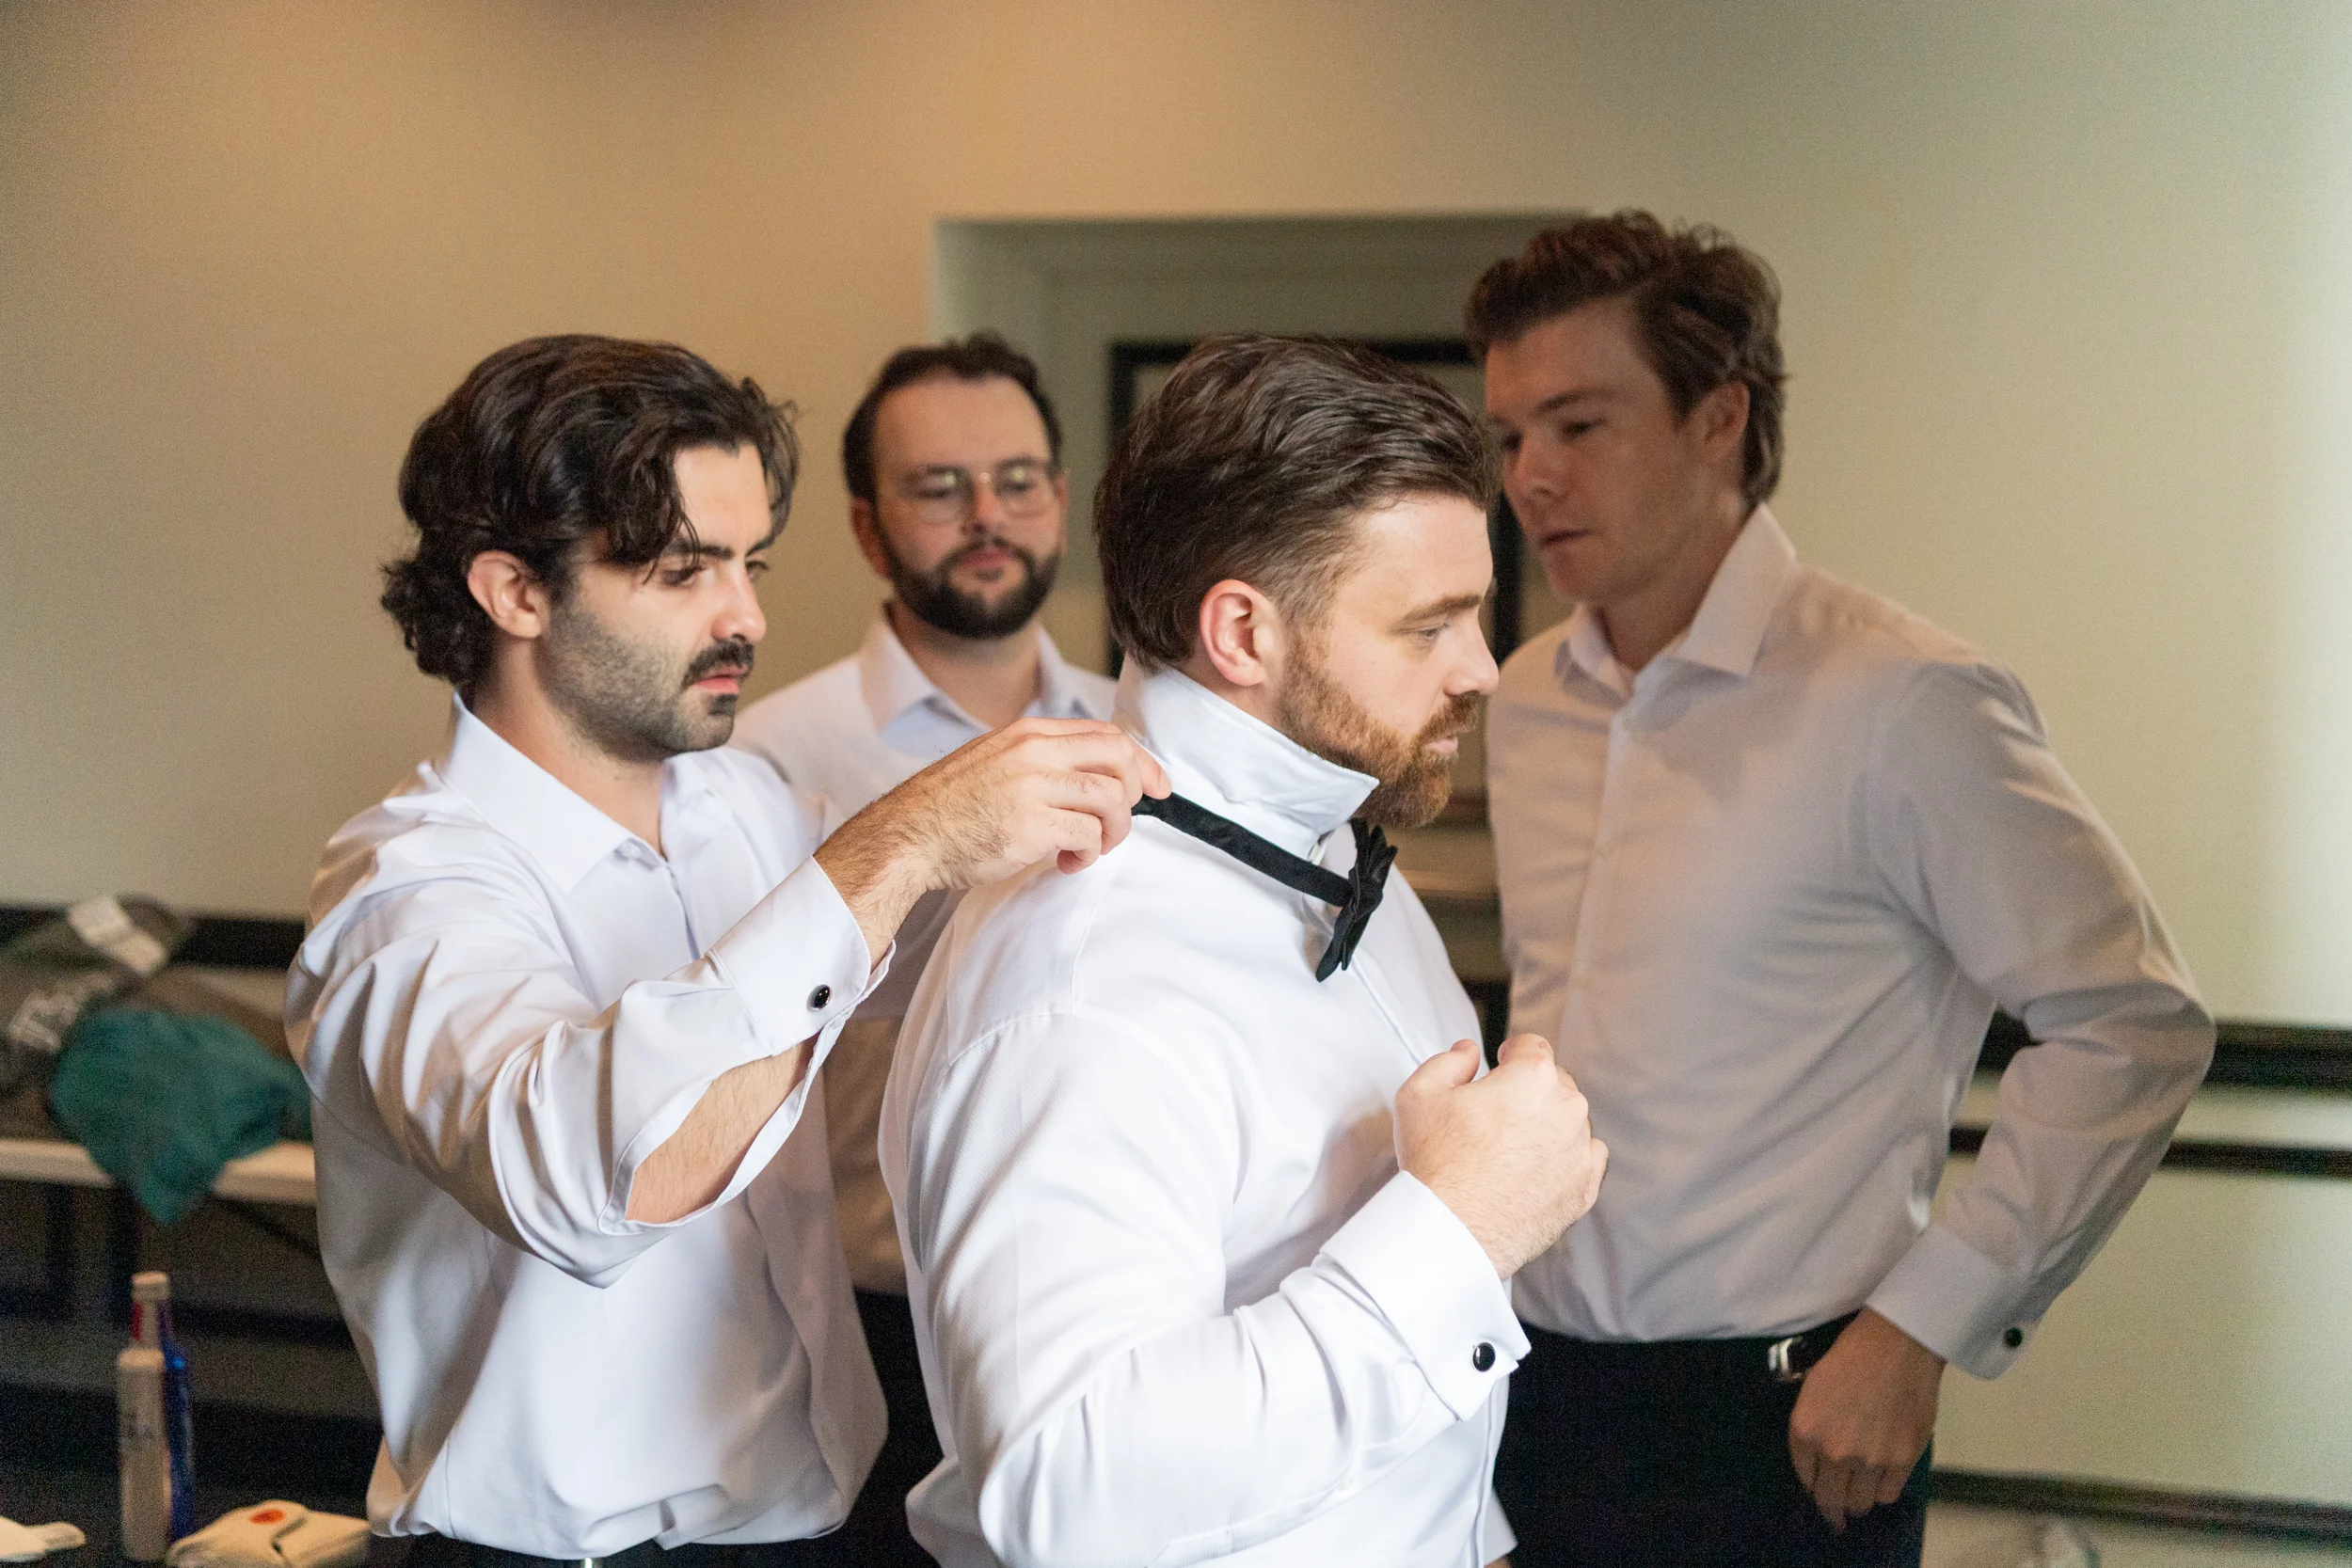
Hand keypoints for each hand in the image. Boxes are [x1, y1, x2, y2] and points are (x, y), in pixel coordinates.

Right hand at [816, 718, 1169, 961]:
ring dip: (1114, 831)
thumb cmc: (952, 806)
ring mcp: (1033, 788)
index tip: (1157, 785)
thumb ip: (1043, 759)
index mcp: (1030, 733)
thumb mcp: (998, 760)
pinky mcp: (1031, 827)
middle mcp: (1035, 752)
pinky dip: (1090, 855)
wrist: (908, 836)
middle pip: (1119, 759)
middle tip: (1119, 823)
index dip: (1142, 761)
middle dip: (1136, 793)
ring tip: (1090, 849)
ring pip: (1112, 799)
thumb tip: (1098, 775)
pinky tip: (1068, 863)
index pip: (1107, 734)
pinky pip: (1089, 836)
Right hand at [1394, 1034, 1606, 1276]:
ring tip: (1510, 1151)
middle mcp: (1567, 1108)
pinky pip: (1585, 1161)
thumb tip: (1468, 1052)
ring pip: (1570, 1123)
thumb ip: (1448, 1060)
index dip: (1512, 1053)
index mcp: (1533, 1077)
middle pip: (1554, 1084)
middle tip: (1495, 1117)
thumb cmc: (1436, 1163)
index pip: (1533, 1046)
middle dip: (1528, 1093)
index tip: (1502, 1065)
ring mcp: (1580, 1151)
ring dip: (1548, 1127)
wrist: (1452, 1230)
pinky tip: (1533, 1171)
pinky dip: (1565, 1161)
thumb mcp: (1419, 1094)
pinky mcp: (1584, 1189)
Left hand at [1787, 1308, 1944, 1530]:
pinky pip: (1888, 1494)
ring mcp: (1869, 1460)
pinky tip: (1882, 1480)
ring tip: (1861, 1494)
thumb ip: (1812, 1428)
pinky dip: (1883, 1490)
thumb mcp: (1812, 1389)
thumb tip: (1818, 1458)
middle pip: (1830, 1499)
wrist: (1896, 1345)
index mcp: (1805, 1430)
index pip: (1804, 1477)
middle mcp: (1833, 1451)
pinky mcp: (1901, 1461)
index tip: (1819, 1490)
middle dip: (1832, 1508)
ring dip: (1858, 1501)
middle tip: (1836, 1514)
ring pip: (1860, 1502)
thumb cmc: (1850, 1356)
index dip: (1812, 1486)